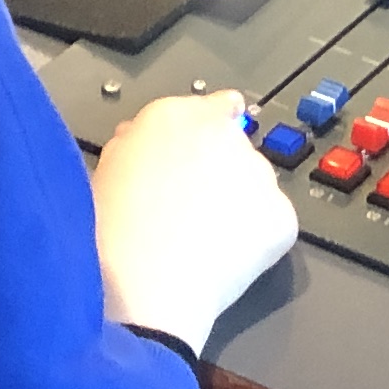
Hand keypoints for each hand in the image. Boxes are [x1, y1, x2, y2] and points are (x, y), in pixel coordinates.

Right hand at [92, 92, 298, 352]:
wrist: (141, 282)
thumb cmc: (110, 233)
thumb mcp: (107, 171)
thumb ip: (138, 143)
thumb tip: (149, 144)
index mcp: (174, 115)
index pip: (214, 105)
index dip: (210, 130)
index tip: (209, 149)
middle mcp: (222, 132)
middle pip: (234, 146)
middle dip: (219, 172)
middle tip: (190, 210)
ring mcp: (257, 172)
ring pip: (255, 184)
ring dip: (239, 204)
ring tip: (202, 241)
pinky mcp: (281, 213)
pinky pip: (273, 222)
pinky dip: (258, 240)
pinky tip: (224, 258)